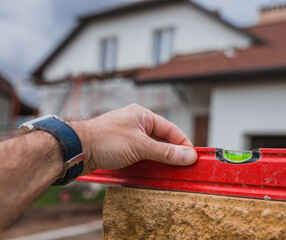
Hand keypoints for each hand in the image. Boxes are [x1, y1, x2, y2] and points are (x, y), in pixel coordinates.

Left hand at [71, 104, 197, 173]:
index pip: (171, 129)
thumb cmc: (104, 139)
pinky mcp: (121, 149)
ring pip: (151, 149)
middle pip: (162, 140)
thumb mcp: (139, 146)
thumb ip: (165, 152)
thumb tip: (188, 156)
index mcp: (143, 116)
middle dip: (171, 154)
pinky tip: (153, 173)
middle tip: (182, 167)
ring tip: (169, 172)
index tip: (192, 157)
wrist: (77, 149)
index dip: (182, 143)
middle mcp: (137, 124)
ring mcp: (128, 137)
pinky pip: (140, 156)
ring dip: (159, 160)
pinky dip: (148, 164)